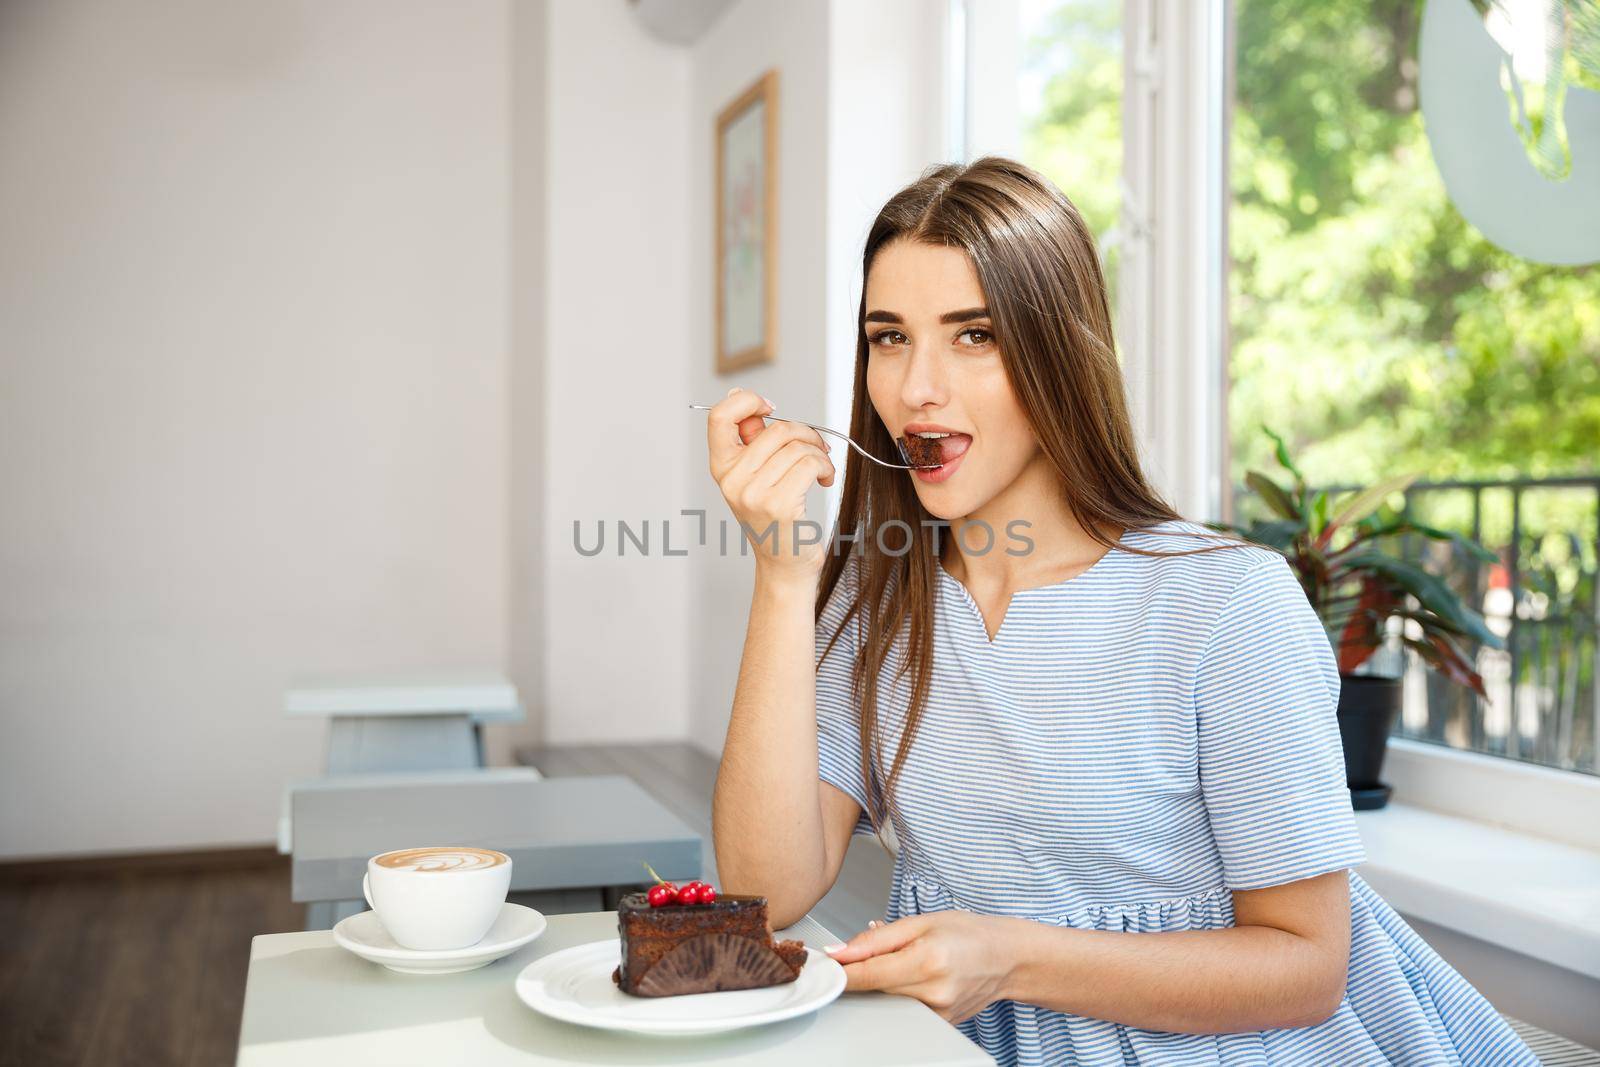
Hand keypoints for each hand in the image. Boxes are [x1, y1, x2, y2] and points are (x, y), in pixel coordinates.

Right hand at [705, 387, 834, 576]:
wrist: (784, 564)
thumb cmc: (775, 518)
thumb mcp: (754, 477)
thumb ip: (750, 439)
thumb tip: (744, 397)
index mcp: (721, 468)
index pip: (719, 416)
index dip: (747, 401)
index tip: (770, 408)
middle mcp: (732, 480)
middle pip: (776, 429)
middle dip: (806, 432)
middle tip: (818, 446)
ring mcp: (753, 494)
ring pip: (797, 447)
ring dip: (819, 453)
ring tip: (822, 469)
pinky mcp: (779, 505)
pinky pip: (810, 464)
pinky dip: (826, 467)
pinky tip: (826, 480)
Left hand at [824, 911, 1014, 1023]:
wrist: (1008, 958)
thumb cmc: (970, 934)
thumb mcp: (922, 922)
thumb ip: (878, 938)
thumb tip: (841, 952)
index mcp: (927, 960)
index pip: (867, 974)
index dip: (841, 971)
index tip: (824, 965)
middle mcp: (933, 992)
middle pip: (875, 988)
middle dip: (864, 970)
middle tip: (871, 952)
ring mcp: (938, 1014)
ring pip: (888, 1000)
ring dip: (884, 982)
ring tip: (908, 961)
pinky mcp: (940, 1025)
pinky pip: (904, 1009)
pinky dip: (901, 993)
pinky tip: (918, 978)